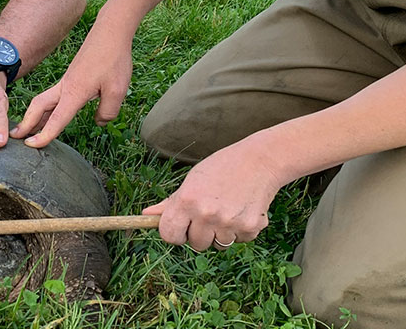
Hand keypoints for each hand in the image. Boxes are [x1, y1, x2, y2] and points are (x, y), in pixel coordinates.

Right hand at [12, 22, 132, 146]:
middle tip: (15, 138)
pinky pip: (53, 96)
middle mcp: (65, 87)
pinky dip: (46, 108)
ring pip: (44, 101)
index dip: (44, 135)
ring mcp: (66, 81)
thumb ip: (107, 112)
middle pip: (38, 107)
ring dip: (34, 116)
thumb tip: (99, 121)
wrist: (110, 33)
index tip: (31, 146)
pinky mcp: (71, 77)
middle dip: (26, 123)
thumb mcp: (117, 91)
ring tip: (28, 131)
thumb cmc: (114, 59)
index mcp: (75, 92)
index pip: (56, 119)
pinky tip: (51, 114)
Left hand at [142, 140, 283, 250]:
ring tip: (228, 208)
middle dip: (200, 232)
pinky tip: (242, 210)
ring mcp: (229, 223)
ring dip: (221, 232)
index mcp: (187, 200)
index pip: (169, 235)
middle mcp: (206, 214)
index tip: (181, 226)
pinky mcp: (250, 228)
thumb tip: (145, 216)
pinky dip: (240, 230)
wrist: (260, 160)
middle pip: (195, 244)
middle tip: (210, 212)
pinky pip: (238, 241)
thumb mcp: (192, 180)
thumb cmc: (222, 168)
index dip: (174, 232)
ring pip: (218, 245)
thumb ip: (170, 202)